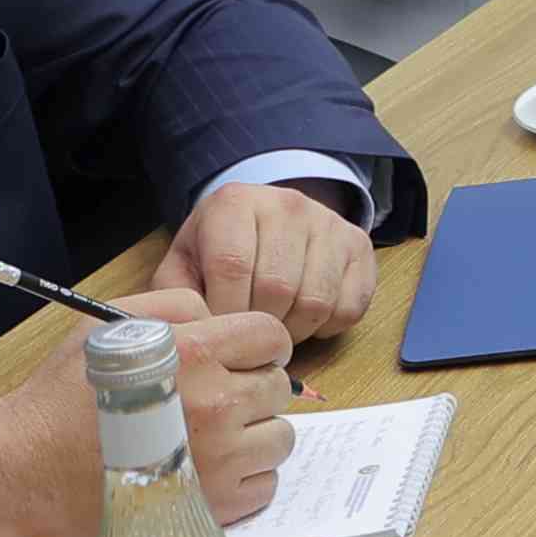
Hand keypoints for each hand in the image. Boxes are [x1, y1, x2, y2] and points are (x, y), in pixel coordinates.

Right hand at [0, 289, 296, 536]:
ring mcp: (220, 459)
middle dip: (254, 385)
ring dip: (256, 433)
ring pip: (281, 437)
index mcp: (194, 353)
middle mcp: (215, 404)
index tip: (245, 356)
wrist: (29, 469)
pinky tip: (210, 466)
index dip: (260, 344)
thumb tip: (223, 317)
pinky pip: (267, 483)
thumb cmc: (64, 395)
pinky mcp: (216, 503)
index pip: (272, 336)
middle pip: (279, 387)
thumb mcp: (110, 324)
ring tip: (214, 435)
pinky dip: (247, 476)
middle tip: (219, 396)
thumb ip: (176, 305)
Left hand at [156, 180, 379, 341]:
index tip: (222, 330)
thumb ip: (176, 296)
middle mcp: (287, 204)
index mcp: (235, 202)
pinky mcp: (359, 245)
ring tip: (276, 325)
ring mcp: (329, 222)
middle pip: (278, 288)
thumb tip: (194, 333)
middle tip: (249, 333)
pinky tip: (305, 316)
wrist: (266, 219)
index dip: (226, 312)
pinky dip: (327, 327)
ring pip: (316, 302)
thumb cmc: (219, 251)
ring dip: (294, 330)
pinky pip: (349, 307)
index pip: (232, 267)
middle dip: (260, 326)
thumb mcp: (183, 264)